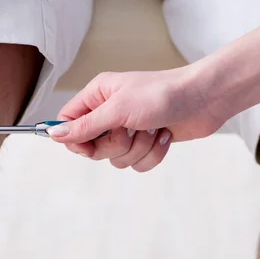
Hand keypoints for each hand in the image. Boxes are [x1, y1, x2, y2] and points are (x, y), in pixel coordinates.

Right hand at [47, 66, 224, 171]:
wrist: (205, 99)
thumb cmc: (163, 94)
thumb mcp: (118, 110)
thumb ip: (86, 126)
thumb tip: (54, 135)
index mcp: (98, 96)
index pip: (69, 122)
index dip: (74, 139)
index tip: (88, 146)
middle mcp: (110, 113)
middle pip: (92, 147)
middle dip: (115, 145)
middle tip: (130, 130)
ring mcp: (129, 129)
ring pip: (116, 159)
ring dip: (138, 149)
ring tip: (152, 129)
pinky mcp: (146, 143)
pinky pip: (137, 164)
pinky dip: (152, 154)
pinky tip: (163, 135)